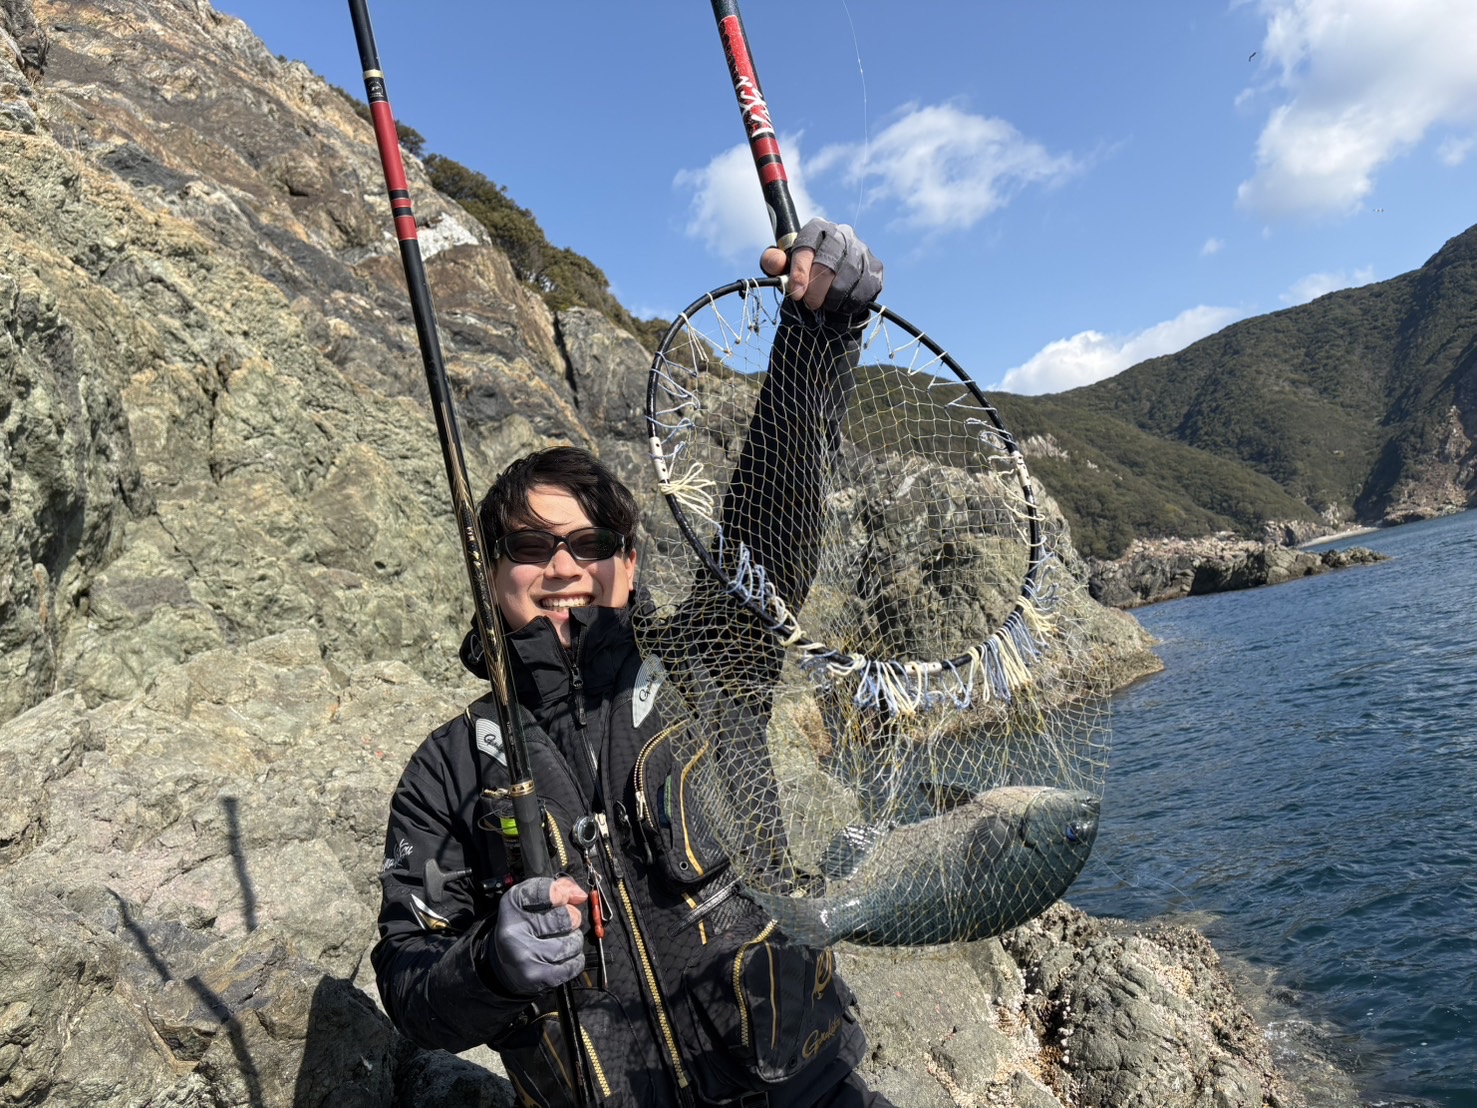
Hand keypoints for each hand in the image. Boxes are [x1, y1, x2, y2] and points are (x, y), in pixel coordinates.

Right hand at [491, 876, 587, 994]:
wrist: (504, 962)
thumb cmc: (523, 927)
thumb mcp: (530, 901)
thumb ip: (557, 889)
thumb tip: (580, 895)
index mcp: (512, 907)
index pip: (543, 892)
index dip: (560, 893)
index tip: (564, 898)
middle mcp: (515, 932)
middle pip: (565, 919)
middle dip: (573, 919)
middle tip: (567, 922)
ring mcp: (525, 957)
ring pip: (571, 943)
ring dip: (574, 940)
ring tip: (562, 940)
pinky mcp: (537, 977)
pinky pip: (572, 965)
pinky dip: (575, 959)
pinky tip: (564, 956)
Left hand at [760, 218, 883, 314]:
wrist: (833, 284)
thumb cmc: (804, 273)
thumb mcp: (783, 267)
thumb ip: (773, 262)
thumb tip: (775, 261)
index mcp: (817, 228)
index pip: (807, 247)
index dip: (800, 272)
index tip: (796, 293)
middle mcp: (842, 233)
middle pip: (827, 266)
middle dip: (815, 290)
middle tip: (809, 304)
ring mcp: (862, 249)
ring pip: (845, 280)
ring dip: (831, 300)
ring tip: (823, 304)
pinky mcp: (876, 268)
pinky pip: (862, 291)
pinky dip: (847, 304)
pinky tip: (839, 304)